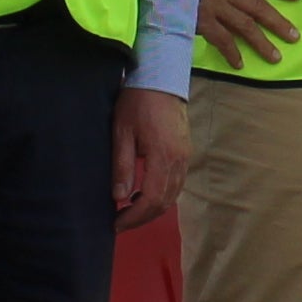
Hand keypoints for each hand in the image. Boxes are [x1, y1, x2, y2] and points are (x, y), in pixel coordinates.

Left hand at [109, 85, 190, 228]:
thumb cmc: (137, 102)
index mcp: (164, 156)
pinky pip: (176, 184)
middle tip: (120, 222)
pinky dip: (161, 196)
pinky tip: (144, 194)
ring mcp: (185, 157)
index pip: (152, 200)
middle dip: (142, 217)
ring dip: (152, 208)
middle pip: (165, 202)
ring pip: (173, 195)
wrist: (160, 78)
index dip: (134, 217)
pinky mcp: (185, 152)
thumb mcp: (121, 132)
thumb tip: (119, 198)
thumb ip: (122, 166)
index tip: (116, 223)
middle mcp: (180, 161)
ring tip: (129, 211)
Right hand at [195, 0, 301, 71]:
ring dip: (262, 43)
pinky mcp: (201, 22)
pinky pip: (222, 40)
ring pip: (245, 26)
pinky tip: (240, 64)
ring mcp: (214, 7)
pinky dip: (232, 53)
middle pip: (258, 7)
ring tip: (275, 57)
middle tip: (294, 36)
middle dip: (278, 22)